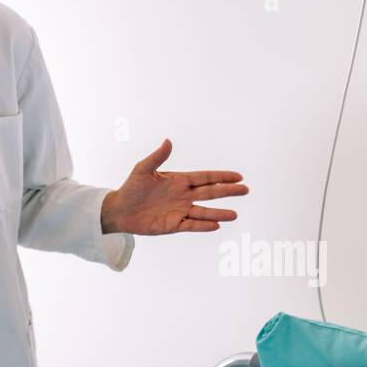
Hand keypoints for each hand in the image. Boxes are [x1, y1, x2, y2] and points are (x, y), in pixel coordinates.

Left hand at [101, 139, 247, 234]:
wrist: (120, 210)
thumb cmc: (131, 188)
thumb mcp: (143, 169)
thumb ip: (157, 157)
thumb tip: (168, 141)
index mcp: (178, 180)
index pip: (205, 178)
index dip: (221, 177)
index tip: (238, 176)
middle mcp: (183, 196)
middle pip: (210, 193)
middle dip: (228, 191)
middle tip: (245, 190)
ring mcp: (179, 211)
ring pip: (204, 212)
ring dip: (219, 213)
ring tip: (235, 215)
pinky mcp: (173, 225)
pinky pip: (191, 225)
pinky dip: (203, 226)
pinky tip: (216, 226)